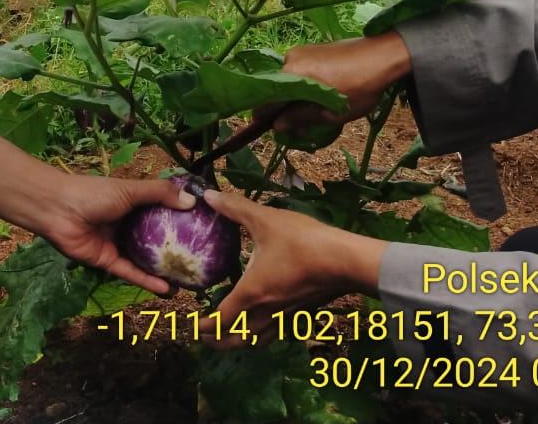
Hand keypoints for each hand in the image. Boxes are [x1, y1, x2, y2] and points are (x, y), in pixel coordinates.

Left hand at [41, 174, 196, 294]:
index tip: (204, 228)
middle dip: (175, 250)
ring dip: (164, 272)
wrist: (58, 210)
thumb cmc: (94, 193)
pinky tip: (167, 290)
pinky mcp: (108, 262)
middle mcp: (127, 225)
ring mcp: (118, 244)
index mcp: (133, 204)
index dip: (180, 219)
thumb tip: (192, 202)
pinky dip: (147, 281)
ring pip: (145, 260)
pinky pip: (131, 273)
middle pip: (155, 240)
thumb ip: (160, 194)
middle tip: (200, 261)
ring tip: (188, 283)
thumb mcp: (130, 190)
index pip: (161, 212)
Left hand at [197, 188, 386, 349]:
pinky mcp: (302, 314)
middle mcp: (265, 312)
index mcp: (251, 293)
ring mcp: (285, 317)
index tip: (192, 325)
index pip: (220, 320)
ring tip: (230, 335)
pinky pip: (275, 333)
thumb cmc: (302, 242)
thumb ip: (235, 208)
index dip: (203, 326)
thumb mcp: (265, 220)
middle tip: (205, 336)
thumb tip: (207, 194)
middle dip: (217, 342)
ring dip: (239, 342)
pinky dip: (261, 335)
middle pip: (236, 340)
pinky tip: (262, 322)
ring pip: (257, 341)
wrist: (346, 261)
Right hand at [257, 31, 411, 134]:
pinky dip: (304, 85)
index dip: (265, 118)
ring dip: (296, 97)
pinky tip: (320, 95)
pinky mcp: (310, 48)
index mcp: (291, 75)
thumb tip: (277, 126)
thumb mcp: (332, 112)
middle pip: (277, 90)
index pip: (266, 100)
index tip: (272, 130)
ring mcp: (300, 52)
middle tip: (301, 126)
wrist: (383, 55)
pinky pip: (299, 71)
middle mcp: (289, 60)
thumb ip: (301, 117)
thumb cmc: (360, 87)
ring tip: (315, 111)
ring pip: (289, 81)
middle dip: (285, 109)